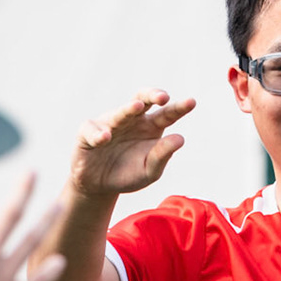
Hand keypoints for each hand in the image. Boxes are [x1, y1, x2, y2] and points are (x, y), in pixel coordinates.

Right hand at [69, 88, 195, 197]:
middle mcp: (132, 120)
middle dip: (152, 95)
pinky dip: (98, 133)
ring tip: (136, 106)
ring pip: (119, 112)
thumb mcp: (150, 170)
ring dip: (127, 109)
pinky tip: (105, 138)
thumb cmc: (128, 174)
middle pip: (143, 99)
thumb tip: (180, 138)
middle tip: (163, 97)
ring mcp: (110, 123)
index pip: (167, 113)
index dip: (179, 107)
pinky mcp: (88, 133)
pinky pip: (92, 129)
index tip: (192, 102)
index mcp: (151, 127)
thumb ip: (163, 155)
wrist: (99, 186)